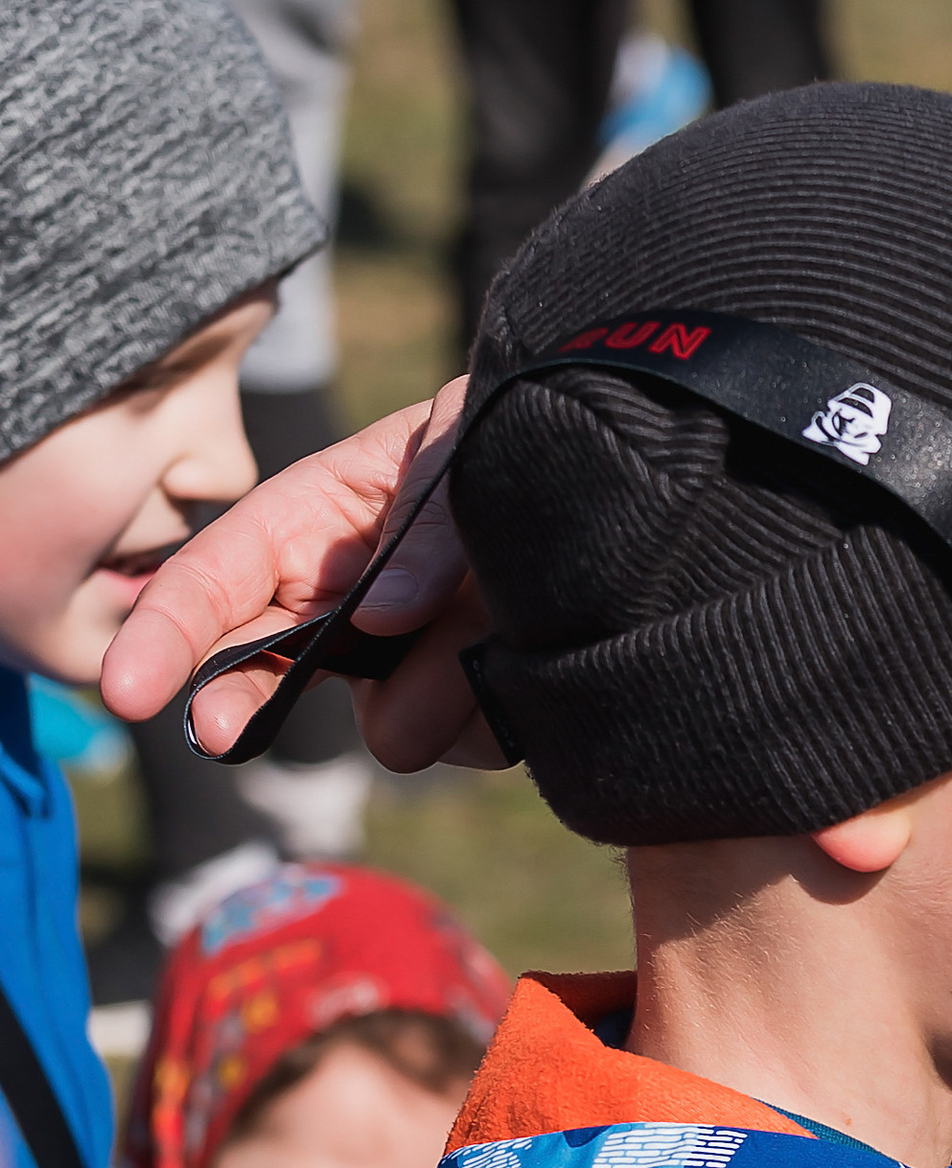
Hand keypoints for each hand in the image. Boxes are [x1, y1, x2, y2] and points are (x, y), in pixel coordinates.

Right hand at [97, 378, 503, 771]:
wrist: (607, 475)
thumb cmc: (507, 429)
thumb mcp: (463, 433)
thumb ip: (429, 513)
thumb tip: (383, 614)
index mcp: (307, 523)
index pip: (210, 580)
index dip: (162, 635)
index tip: (127, 689)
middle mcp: (339, 602)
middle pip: (258, 674)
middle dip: (239, 703)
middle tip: (225, 731)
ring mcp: (400, 661)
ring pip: (384, 726)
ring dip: (433, 693)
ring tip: (495, 616)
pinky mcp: (463, 702)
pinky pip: (463, 738)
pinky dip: (497, 706)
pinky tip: (527, 643)